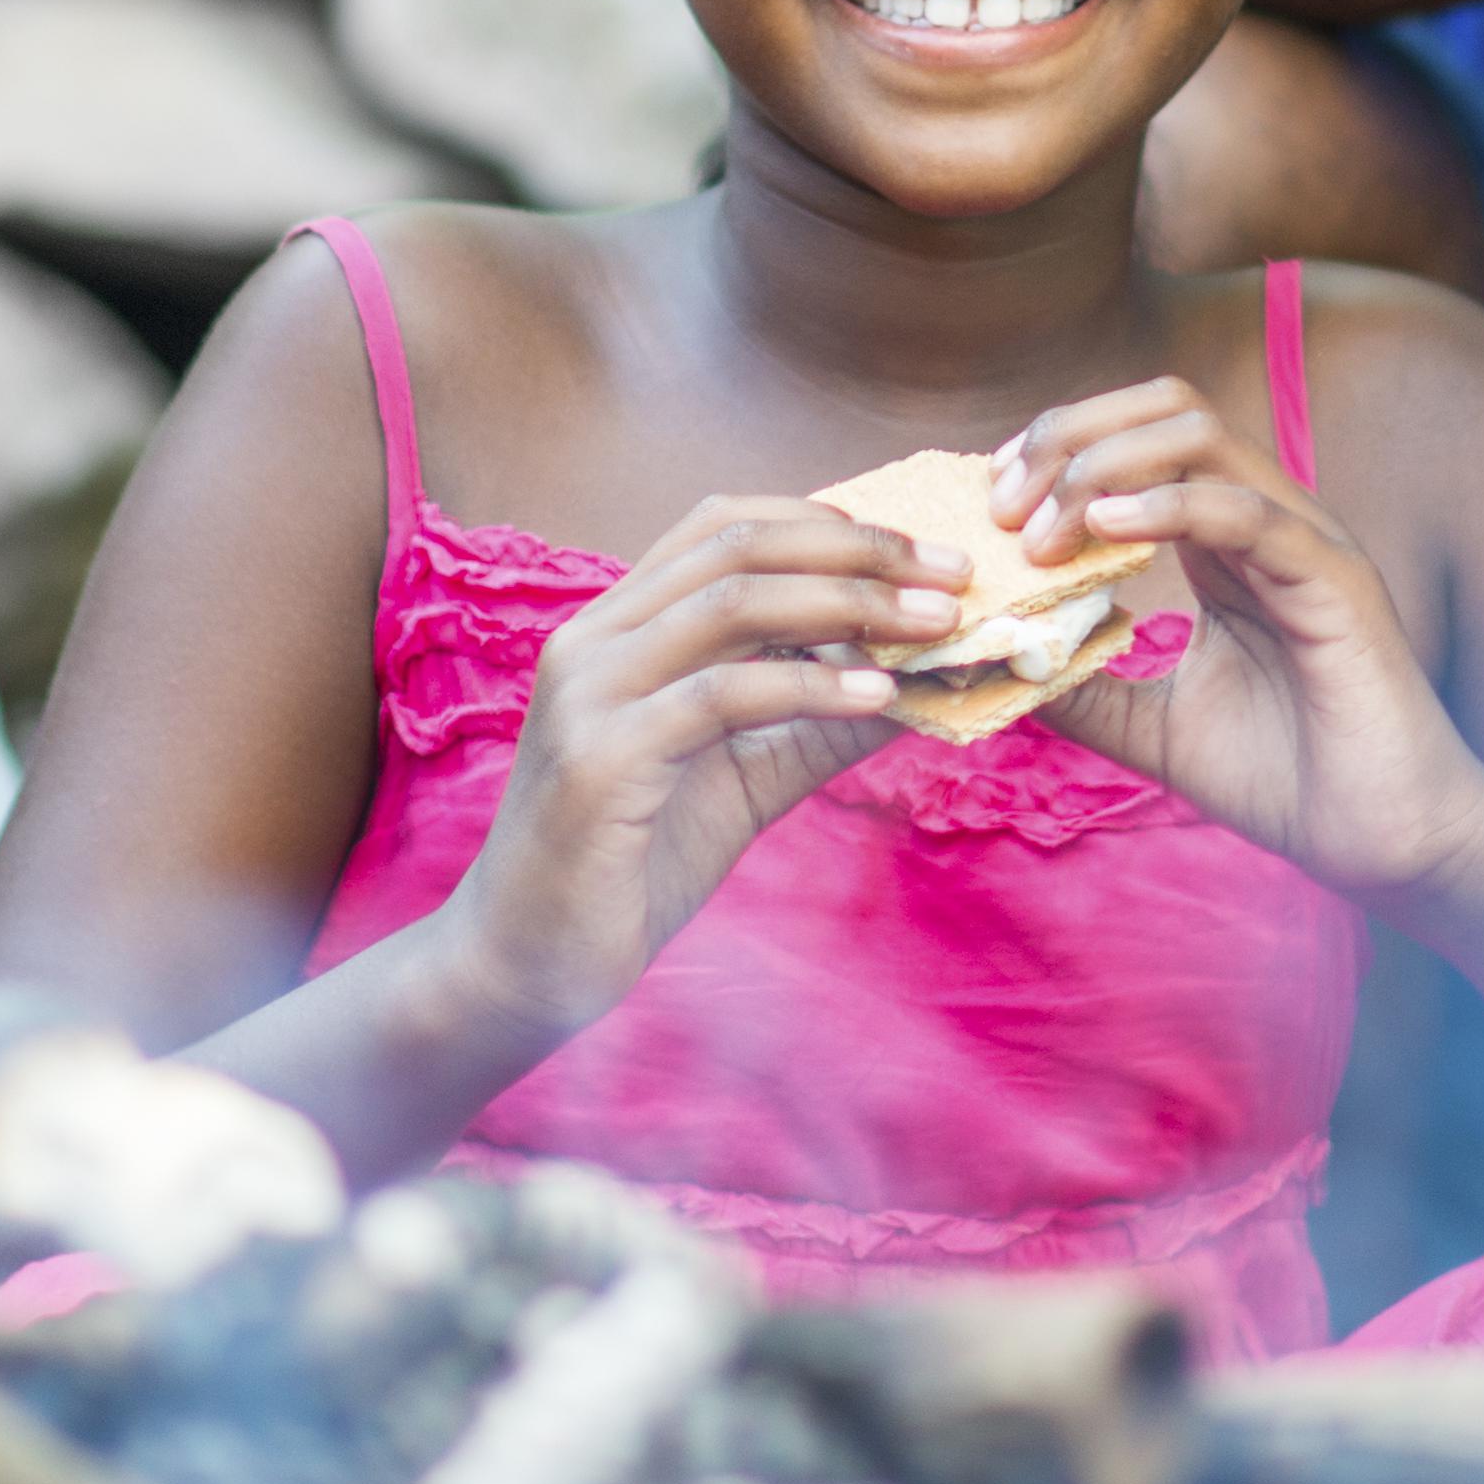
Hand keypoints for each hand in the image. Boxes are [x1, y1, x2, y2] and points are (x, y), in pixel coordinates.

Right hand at [432, 489, 950, 1038]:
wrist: (530, 961)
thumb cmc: (632, 861)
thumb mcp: (746, 774)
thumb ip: (820, 723)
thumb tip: (927, 680)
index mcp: (620, 626)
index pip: (725, 524)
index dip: (830, 522)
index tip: (923, 551)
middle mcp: (594, 637)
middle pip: (738, 545)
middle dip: (858, 551)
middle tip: (953, 573)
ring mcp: (590, 691)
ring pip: (733, 601)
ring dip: (850, 603)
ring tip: (936, 623)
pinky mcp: (602, 758)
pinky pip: (723, 697)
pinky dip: (811, 686)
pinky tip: (878, 696)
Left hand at [1005, 380, 1483, 902]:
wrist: (1385, 844)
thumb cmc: (1288, 780)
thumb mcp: (1156, 728)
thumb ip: (1086, 689)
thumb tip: (996, 662)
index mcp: (1227, 541)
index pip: (1141, 440)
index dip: (1059, 448)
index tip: (993, 501)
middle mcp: (1267, 520)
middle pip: (1166, 408)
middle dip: (1070, 436)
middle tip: (1004, 507)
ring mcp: (1305, 542)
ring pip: (1201, 438)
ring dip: (1102, 469)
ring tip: (1043, 535)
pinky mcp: (1335, 581)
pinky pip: (1248, 512)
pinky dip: (1168, 505)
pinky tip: (1104, 531)